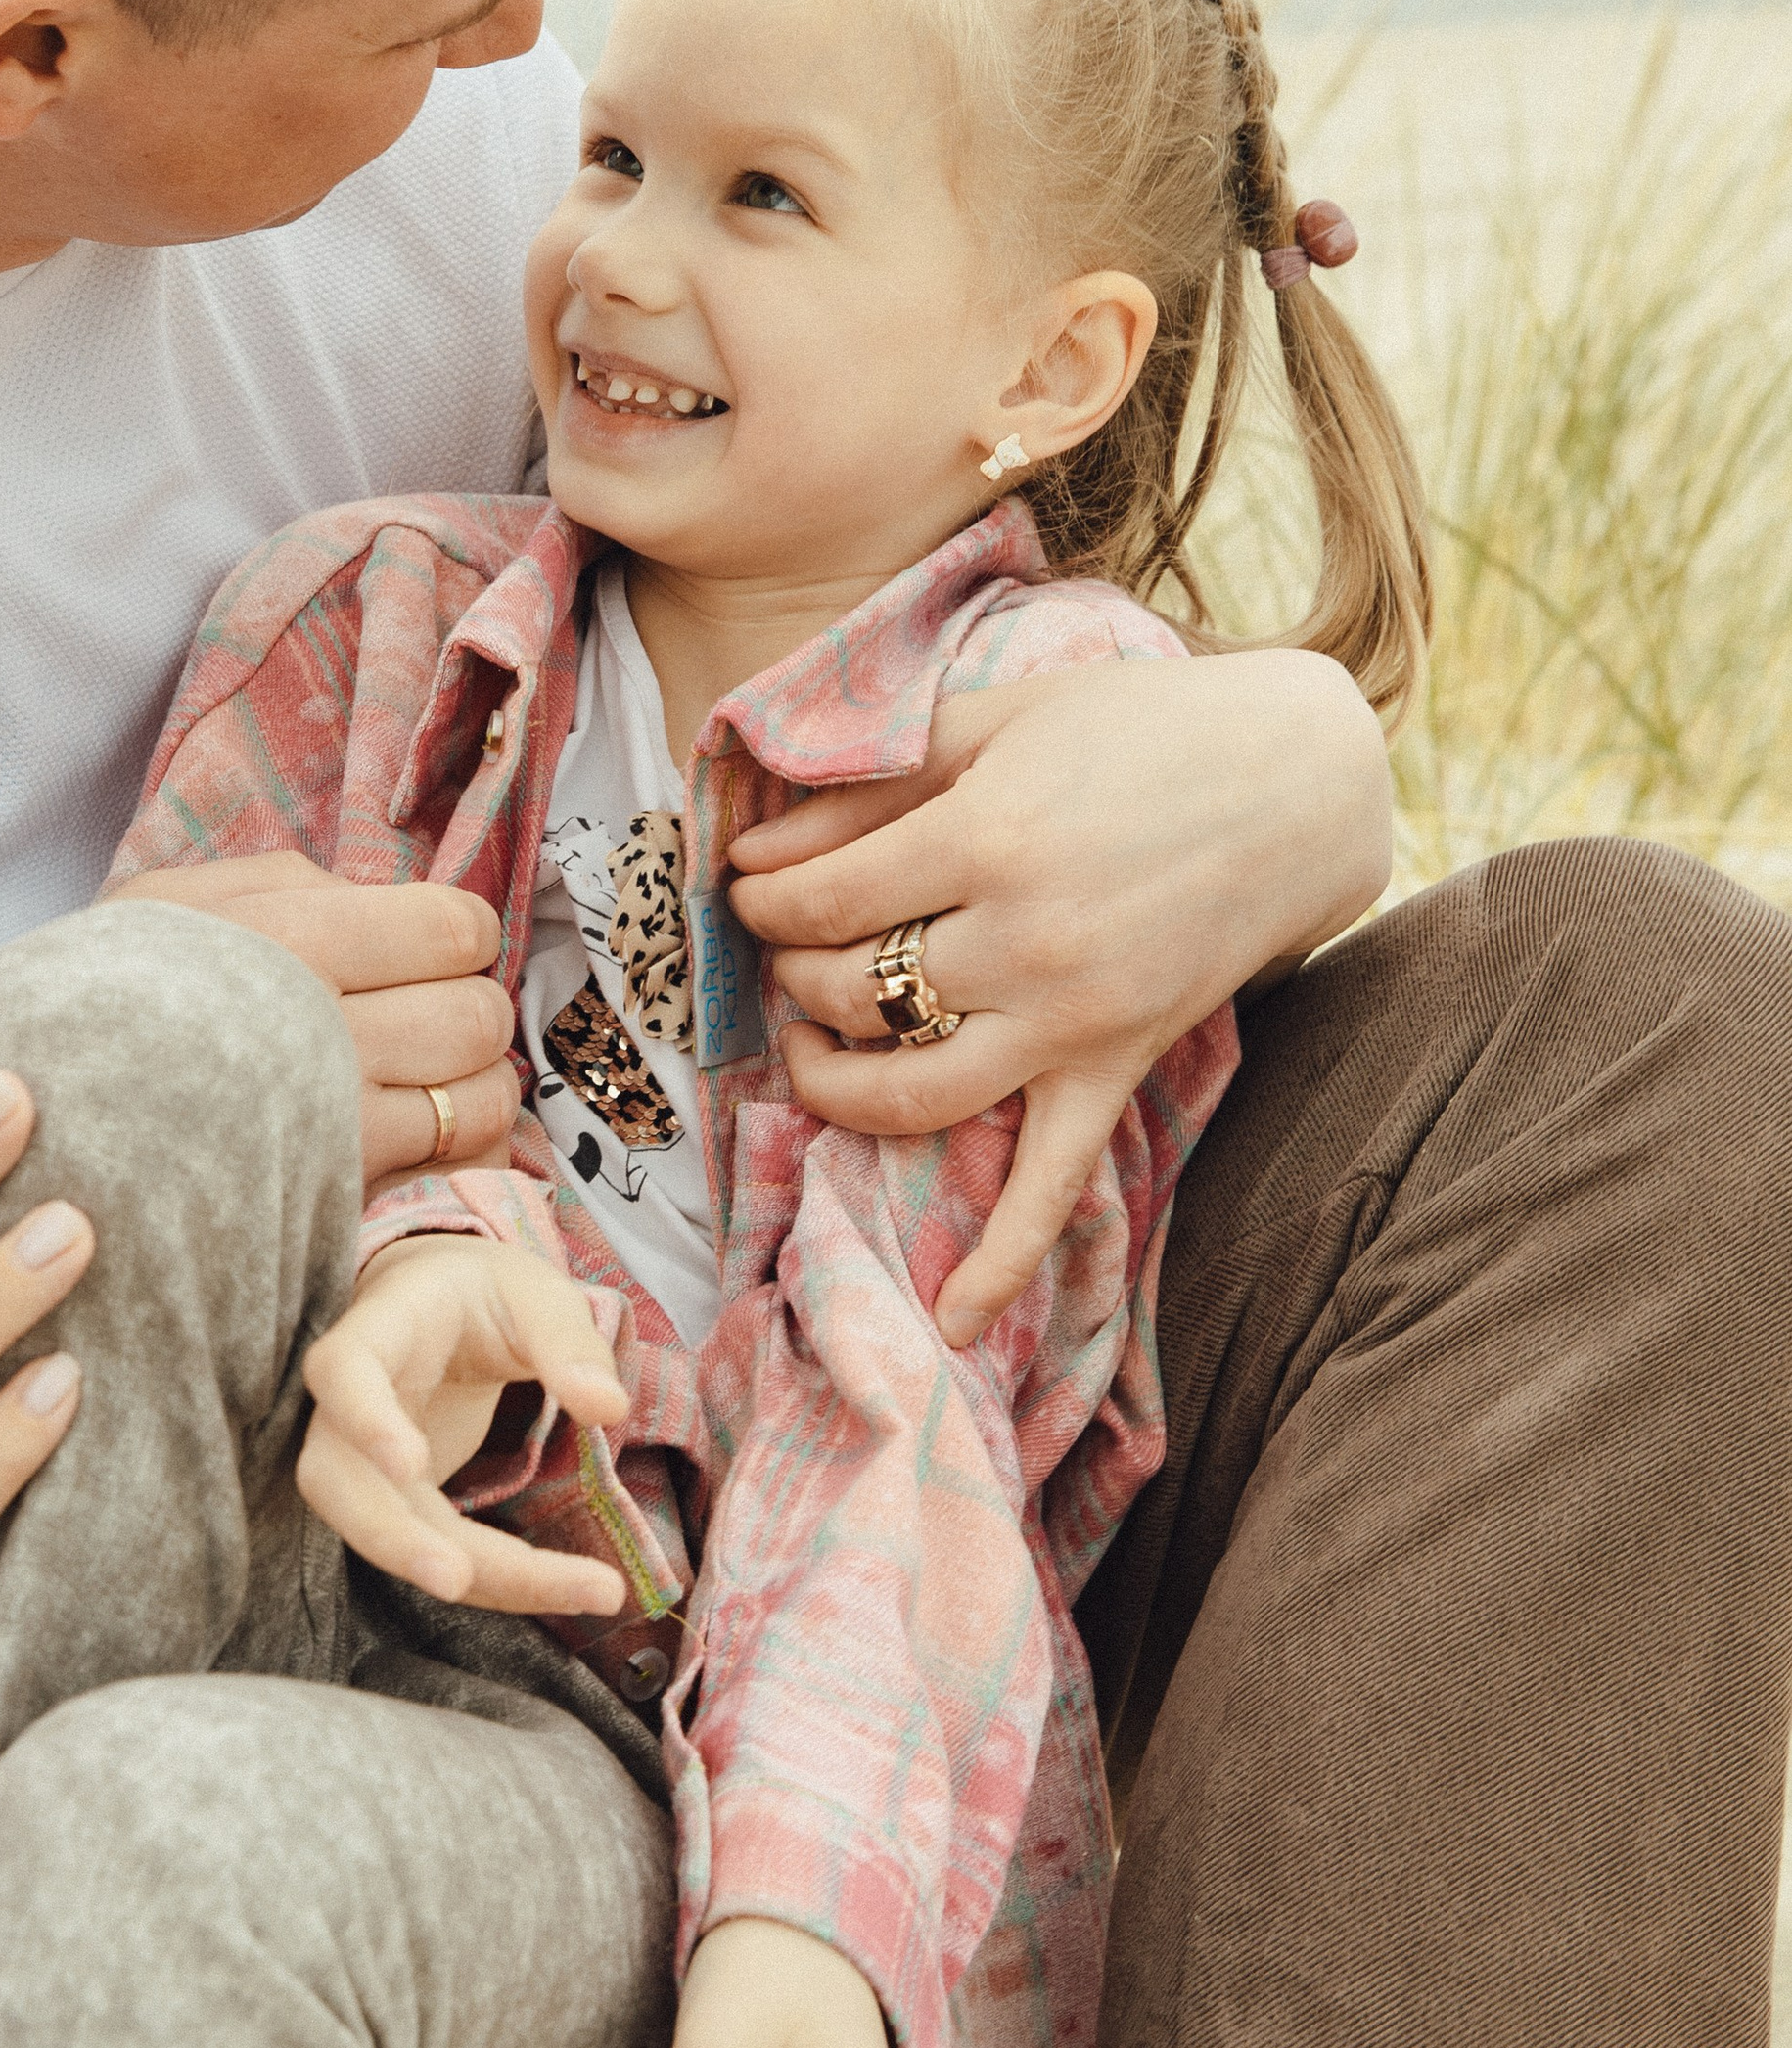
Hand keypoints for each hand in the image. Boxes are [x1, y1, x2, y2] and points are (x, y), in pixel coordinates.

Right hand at [107, 857, 518, 1187]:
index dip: (460, 934)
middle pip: (475, 1015)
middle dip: (470, 1005)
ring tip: (433, 1072)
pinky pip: (448, 1165)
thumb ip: (284, 883)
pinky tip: (420, 1126)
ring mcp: (329, 1127)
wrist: (21, 1128)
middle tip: (433, 1008)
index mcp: (286, 940)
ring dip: (476, 1080)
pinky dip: (456, 1144)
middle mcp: (319, 1034)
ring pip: (478, 1097)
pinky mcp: (329, 1197)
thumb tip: (377, 896)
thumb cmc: (95, 1000)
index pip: (452, 928)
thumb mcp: (170, 904)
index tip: (436, 945)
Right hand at [297, 1232, 629, 1618]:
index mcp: (379, 1328)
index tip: (410, 1465)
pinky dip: (498, 1578)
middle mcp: (348, 1404)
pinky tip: (577, 1586)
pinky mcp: (399, 1502)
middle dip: (394, 1539)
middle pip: (336, 1480)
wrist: (449, 1311)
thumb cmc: (487, 1295)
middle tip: (458, 1580)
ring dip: (467, 1575)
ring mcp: (364, 1461)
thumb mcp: (537, 1295)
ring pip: (384, 1532)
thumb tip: (608, 1407)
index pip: (343, 1372)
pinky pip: (434, 1549)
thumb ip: (569, 1342)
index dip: (366, 1419)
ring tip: (579, 1591)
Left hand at [727, 648, 1390, 1340]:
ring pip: (913, 1095)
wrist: (1297, 782)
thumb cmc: (1136, 730)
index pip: (819, 901)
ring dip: (838, 1087)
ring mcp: (1073, 1022)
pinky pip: (1051, 1190)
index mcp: (987, 840)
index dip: (762, 898)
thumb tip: (753, 850)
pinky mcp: (1117, 1069)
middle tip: (797, 942)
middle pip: (853, 991)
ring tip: (813, 1051)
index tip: (751, 888)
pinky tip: (950, 1322)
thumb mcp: (992, 724)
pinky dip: (1000, 1265)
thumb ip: (866, 790)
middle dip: (796, 972)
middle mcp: (1025, 943)